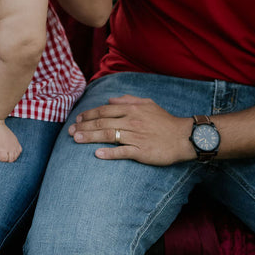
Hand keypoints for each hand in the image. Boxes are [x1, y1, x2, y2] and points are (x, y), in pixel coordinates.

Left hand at [68, 94, 194, 165]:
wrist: (184, 137)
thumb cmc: (165, 121)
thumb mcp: (148, 104)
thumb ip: (128, 100)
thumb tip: (110, 100)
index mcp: (132, 109)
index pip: (104, 110)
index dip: (89, 115)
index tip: (77, 120)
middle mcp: (131, 121)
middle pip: (102, 122)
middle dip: (84, 127)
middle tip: (70, 132)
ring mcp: (136, 136)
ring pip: (108, 135)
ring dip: (90, 137)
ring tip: (76, 140)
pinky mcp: (142, 151)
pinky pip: (122, 151)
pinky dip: (109, 153)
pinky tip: (97, 154)